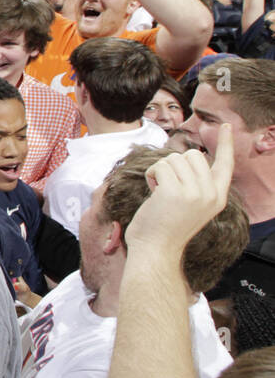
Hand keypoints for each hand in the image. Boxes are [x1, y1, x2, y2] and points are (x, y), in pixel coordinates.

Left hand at [124, 123, 233, 255]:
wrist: (156, 250)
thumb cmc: (166, 227)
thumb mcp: (191, 205)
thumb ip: (196, 184)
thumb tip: (188, 157)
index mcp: (218, 198)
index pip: (226, 165)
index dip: (225, 144)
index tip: (224, 127)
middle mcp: (211, 194)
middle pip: (193, 155)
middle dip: (174, 164)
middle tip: (167, 185)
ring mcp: (195, 193)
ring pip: (174, 159)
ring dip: (161, 171)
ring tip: (160, 192)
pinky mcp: (175, 192)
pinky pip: (159, 167)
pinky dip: (151, 175)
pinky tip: (152, 191)